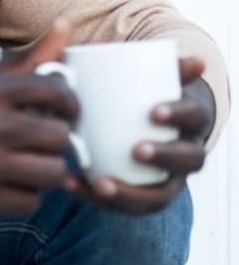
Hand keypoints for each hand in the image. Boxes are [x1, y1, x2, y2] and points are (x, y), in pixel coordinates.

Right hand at [0, 21, 78, 216]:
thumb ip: (29, 59)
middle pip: (60, 137)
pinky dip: (26, 193)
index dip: (70, 103)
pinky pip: (31, 201)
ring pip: (53, 173)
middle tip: (46, 140)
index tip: (63, 111)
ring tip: (32, 162)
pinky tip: (10, 181)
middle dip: (58, 139)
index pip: (57, 92)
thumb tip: (66, 24)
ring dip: (48, 169)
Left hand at [67, 56, 212, 214]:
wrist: (141, 121)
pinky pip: (123, 205)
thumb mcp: (147, 76)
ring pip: (157, 196)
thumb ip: (155, 60)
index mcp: (189, 120)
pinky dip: (96, 197)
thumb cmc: (141, 93)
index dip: (178, 114)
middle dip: (164, 156)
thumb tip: (192, 59)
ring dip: (130, 193)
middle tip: (136, 149)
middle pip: (187, 160)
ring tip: (99, 183)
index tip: (153, 111)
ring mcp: (165, 179)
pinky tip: (70, 183)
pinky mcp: (138, 195)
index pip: (193, 117)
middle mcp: (185, 153)